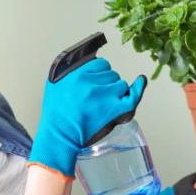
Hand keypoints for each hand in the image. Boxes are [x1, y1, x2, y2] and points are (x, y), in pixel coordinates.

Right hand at [28, 57, 146, 179]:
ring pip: (121, 85)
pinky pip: (133, 95)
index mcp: (79, 74)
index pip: (100, 64)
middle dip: (106, 84)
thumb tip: (86, 60)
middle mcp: (93, 82)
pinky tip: (141, 81)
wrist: (60, 135)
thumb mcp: (54, 83)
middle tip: (96, 99)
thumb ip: (70, 70)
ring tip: (104, 105)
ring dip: (116, 92)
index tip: (95, 83)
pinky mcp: (116, 110)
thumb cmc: (56, 113)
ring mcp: (106, 96)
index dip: (99, 74)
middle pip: (112, 74)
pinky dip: (138, 89)